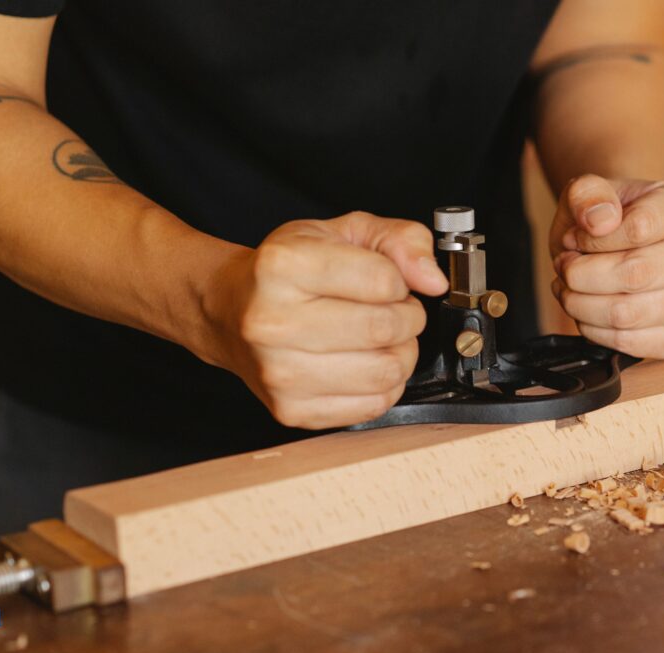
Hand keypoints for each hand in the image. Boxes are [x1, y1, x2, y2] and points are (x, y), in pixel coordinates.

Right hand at [202, 212, 448, 428]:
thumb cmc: (288, 272)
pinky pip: (373, 406)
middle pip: (385, 329)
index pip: (383, 281)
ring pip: (385, 372)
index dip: (400, 281)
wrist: (231, 311)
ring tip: (381, 338)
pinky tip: (366, 364)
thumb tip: (432, 279)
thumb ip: (399, 240)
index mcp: (283, 266)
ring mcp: (279, 372)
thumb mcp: (343, 232)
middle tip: (393, 311)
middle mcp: (272, 321)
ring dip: (400, 353)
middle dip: (407, 318)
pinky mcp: (291, 410)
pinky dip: (385, 385)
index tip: (388, 282)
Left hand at [550, 175, 663, 357]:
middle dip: (582, 274)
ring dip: (581, 304)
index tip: (577, 237)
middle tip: (565, 266)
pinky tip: (588, 309)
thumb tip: (599, 222)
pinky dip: (594, 330)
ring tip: (571, 287)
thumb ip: (589, 194)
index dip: (593, 239)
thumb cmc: (610, 215)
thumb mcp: (590, 191)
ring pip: (627, 314)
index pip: (640, 228)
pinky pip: (630, 344)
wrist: (622, 241)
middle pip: (636, 275)